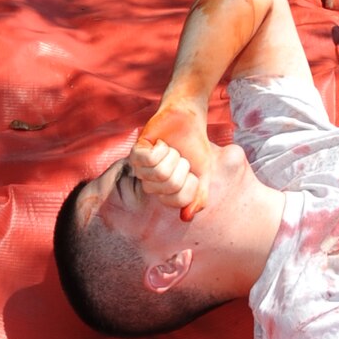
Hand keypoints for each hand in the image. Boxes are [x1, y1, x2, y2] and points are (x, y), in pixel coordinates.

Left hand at [132, 104, 213, 219]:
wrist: (188, 121)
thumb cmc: (195, 148)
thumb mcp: (203, 175)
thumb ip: (199, 197)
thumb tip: (185, 218)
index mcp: (166, 193)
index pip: (178, 201)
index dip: (190, 184)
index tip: (191, 172)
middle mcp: (151, 184)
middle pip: (169, 185)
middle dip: (182, 166)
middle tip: (180, 157)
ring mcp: (141, 169)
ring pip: (159, 172)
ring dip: (172, 155)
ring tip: (171, 149)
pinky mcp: (135, 152)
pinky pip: (150, 159)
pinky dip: (162, 148)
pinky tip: (161, 143)